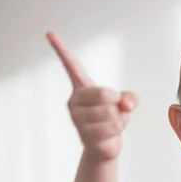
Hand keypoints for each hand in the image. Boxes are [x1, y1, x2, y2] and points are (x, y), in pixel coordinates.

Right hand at [46, 32, 137, 161]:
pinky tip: (108, 135)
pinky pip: (113, 128)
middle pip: (105, 94)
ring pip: (112, 114)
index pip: (72, 67)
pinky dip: (118, 132)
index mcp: (81, 90)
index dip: (61, 50)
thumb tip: (127, 103)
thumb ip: (130, 98)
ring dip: (119, 120)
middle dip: (117, 103)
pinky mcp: (86, 135)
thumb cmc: (111, 121)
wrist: (103, 148)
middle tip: (113, 111)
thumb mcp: (124, 104)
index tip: (50, 33)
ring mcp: (78, 119)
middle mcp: (74, 102)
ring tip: (110, 125)